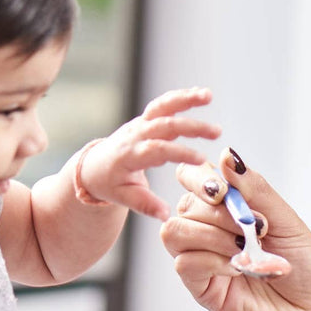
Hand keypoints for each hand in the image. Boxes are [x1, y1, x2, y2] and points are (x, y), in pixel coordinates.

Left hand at [78, 87, 221, 219]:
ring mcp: (140, 123)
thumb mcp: (123, 197)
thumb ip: (145, 205)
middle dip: (191, 126)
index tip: (201, 159)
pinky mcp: (146, 118)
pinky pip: (164, 103)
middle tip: (216, 132)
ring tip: (208, 96)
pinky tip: (203, 94)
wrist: (93, 166)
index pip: (156, 150)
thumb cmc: (109, 183)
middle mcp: (134, 135)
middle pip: (164, 125)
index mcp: (128, 155)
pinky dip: (182, 96)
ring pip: (162, 106)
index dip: (178, 152)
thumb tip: (166, 216)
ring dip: (185, 99)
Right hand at [161, 149, 310, 310]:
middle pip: (184, 204)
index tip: (222, 188)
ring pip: (175, 231)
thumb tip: (227, 156)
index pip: (194, 181)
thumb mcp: (286, 221)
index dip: (198, 176)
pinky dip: (213, 259)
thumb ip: (255, 190)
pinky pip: (184, 263)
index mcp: (229, 213)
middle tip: (255, 226)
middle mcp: (211, 235)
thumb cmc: (308, 270)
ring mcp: (204, 263)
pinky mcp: (203, 291)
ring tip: (247, 247)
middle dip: (218, 209)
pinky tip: (240, 267)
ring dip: (212, 233)